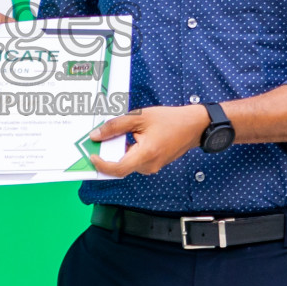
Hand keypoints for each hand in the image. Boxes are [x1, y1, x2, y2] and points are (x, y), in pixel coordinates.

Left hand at [90, 105, 209, 176]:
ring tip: (117, 133)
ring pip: (128, 162)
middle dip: (108, 153)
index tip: (92, 155)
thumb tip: (96, 135)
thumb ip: (116, 126)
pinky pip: (135, 160)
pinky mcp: (154, 164)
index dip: (102, 165)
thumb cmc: (170, 120)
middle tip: (99, 138)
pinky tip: (129, 136)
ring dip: (119, 150)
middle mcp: (149, 166)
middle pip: (121, 165)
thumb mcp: (140, 116)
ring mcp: (152, 167)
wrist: (194, 126)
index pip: (118, 169)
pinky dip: (128, 150)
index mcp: (146, 155)